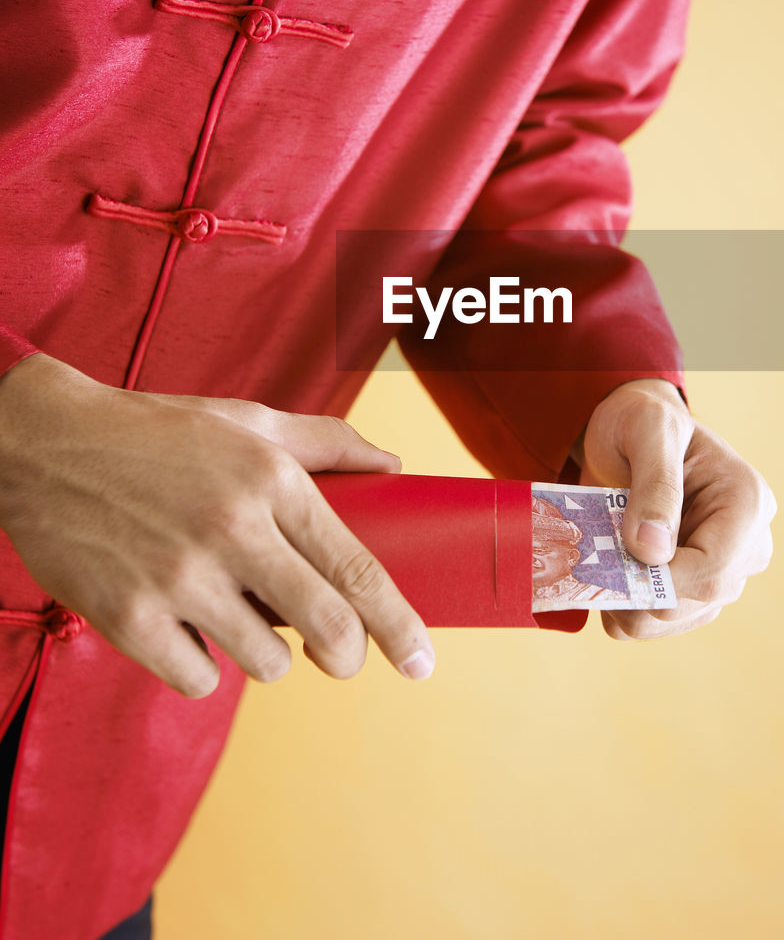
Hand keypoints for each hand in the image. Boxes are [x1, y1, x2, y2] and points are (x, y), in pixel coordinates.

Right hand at [0, 354, 434, 695]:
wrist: (45, 445)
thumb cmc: (158, 433)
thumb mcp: (247, 421)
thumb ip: (327, 443)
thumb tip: (394, 467)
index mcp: (271, 480)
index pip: (357, 569)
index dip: (399, 625)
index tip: (423, 661)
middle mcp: (232, 529)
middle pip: (327, 628)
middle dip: (348, 656)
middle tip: (342, 658)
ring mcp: (179, 578)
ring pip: (266, 663)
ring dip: (265, 653)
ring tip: (236, 613)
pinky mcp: (129, 618)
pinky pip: (199, 678)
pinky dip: (201, 663)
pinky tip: (184, 624)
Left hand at [576, 378, 775, 639]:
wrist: (629, 431)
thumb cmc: (642, 421)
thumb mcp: (647, 432)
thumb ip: (654, 485)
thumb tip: (652, 552)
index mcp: (747, 501)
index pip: (715, 568)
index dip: (664, 580)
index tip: (614, 565)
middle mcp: (747, 543)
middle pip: (698, 600)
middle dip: (640, 594)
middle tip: (593, 567)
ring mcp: (723, 569)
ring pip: (677, 619)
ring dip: (628, 606)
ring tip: (596, 566)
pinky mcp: (695, 587)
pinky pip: (661, 622)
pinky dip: (626, 611)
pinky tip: (606, 577)